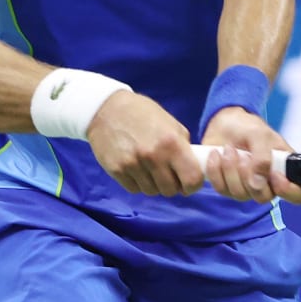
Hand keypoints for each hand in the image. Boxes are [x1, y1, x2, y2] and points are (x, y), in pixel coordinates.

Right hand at [85, 91, 206, 195]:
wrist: (107, 109)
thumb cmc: (142, 114)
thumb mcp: (171, 124)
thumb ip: (183, 147)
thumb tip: (193, 168)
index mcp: (172, 143)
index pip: (192, 179)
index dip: (194, 184)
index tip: (190, 182)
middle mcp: (153, 156)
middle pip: (171, 190)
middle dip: (172, 185)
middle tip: (168, 174)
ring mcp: (133, 165)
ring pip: (152, 191)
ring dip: (154, 184)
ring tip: (150, 169)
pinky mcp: (117, 171)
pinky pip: (134, 189)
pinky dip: (138, 183)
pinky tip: (137, 169)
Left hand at [201, 107, 300, 205]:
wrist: (225, 124)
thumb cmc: (249, 127)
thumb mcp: (260, 135)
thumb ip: (263, 158)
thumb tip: (258, 184)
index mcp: (286, 169)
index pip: (299, 194)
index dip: (289, 191)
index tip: (275, 176)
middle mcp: (269, 183)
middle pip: (263, 197)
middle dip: (249, 176)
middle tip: (243, 155)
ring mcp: (248, 187)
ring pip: (240, 194)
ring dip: (231, 170)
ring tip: (228, 149)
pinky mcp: (228, 187)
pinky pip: (222, 189)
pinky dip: (216, 171)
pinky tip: (216, 155)